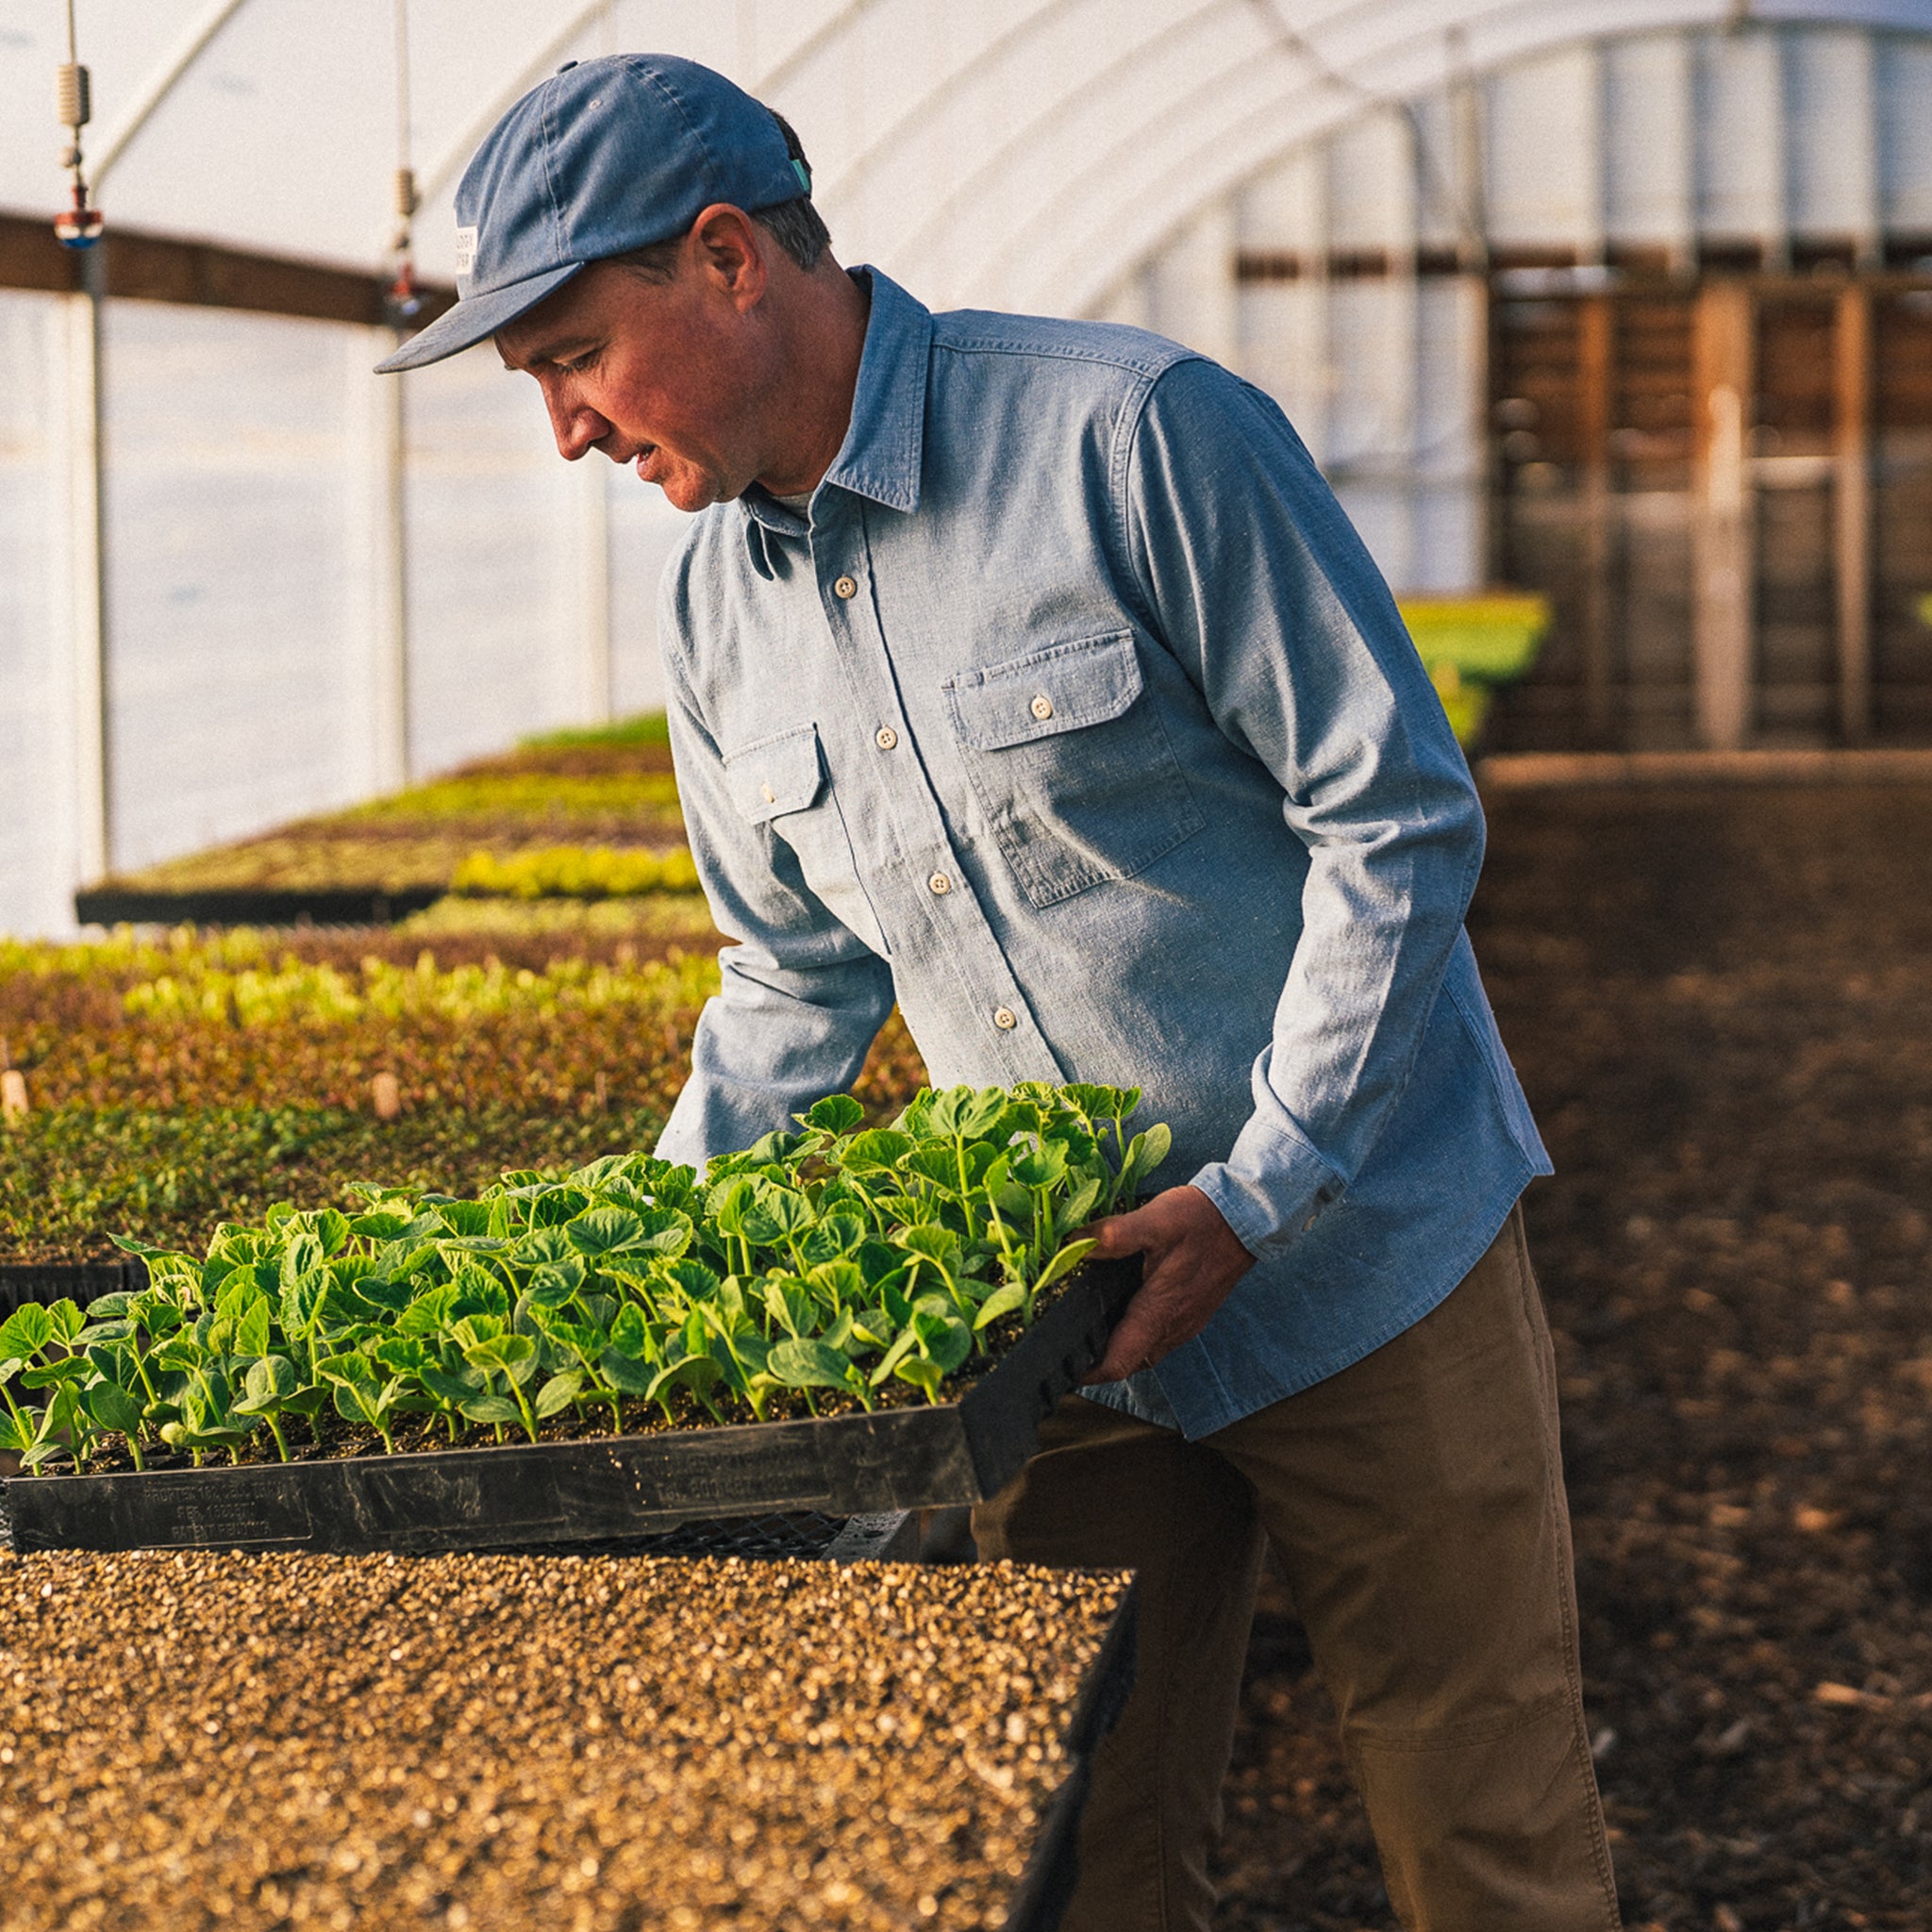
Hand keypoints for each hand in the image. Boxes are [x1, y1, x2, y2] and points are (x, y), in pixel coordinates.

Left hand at [1079, 1185, 1254, 1385]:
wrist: (1247, 1218)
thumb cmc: (1202, 1220)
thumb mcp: (1155, 1220)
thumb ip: (1114, 1236)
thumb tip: (1073, 1246)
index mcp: (1159, 1312)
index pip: (1119, 1364)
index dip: (1088, 1372)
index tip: (1064, 1363)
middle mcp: (1174, 1328)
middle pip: (1130, 1363)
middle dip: (1099, 1360)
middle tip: (1070, 1340)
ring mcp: (1187, 1323)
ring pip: (1146, 1352)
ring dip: (1120, 1347)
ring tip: (1092, 1326)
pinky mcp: (1194, 1313)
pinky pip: (1161, 1337)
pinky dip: (1138, 1334)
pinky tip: (1126, 1309)